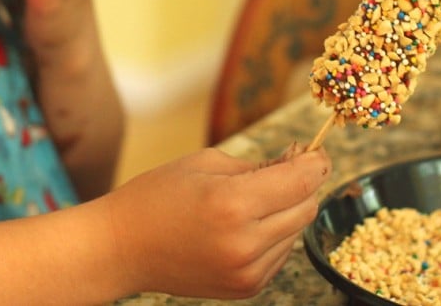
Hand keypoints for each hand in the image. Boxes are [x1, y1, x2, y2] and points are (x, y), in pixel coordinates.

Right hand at [103, 147, 331, 298]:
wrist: (123, 247)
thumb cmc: (157, 196)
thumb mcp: (205, 163)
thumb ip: (258, 166)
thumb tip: (298, 165)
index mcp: (232, 204)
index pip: (300, 182)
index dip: (315, 163)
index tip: (318, 151)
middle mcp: (245, 243)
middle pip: (305, 208)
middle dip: (303, 185)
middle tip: (288, 168)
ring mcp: (246, 271)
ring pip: (296, 233)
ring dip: (286, 212)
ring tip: (254, 199)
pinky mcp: (245, 288)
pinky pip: (280, 254)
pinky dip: (273, 235)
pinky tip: (245, 225)